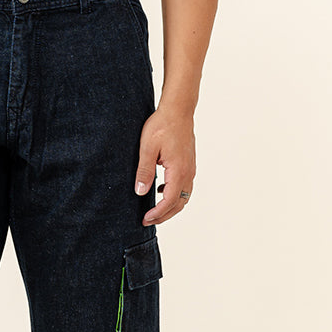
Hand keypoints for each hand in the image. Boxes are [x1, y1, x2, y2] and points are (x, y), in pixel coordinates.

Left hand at [133, 106, 195, 224]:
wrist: (178, 110)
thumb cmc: (162, 126)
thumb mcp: (147, 148)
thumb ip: (144, 172)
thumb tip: (140, 192)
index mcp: (178, 171)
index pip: (169, 201)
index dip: (157, 213)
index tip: (145, 219)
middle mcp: (188, 173)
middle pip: (179, 203)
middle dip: (164, 215)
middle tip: (148, 221)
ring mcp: (190, 169)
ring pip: (183, 196)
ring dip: (170, 207)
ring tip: (154, 211)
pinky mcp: (189, 164)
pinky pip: (184, 186)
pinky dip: (174, 195)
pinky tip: (160, 191)